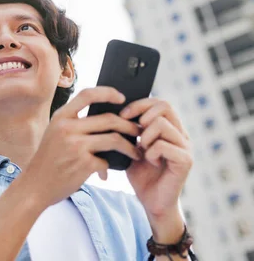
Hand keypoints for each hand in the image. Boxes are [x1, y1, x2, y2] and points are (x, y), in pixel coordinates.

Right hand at [23, 87, 141, 207]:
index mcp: (61, 116)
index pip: (87, 94)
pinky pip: (106, 162)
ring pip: (114, 139)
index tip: (121, 97)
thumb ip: (74, 124)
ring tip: (136, 153)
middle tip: (138, 132)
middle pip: (109, 119)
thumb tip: (107, 118)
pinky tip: (104, 174)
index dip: (108, 92)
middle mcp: (67, 127)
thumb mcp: (55, 133)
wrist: (35, 186)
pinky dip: (108, 168)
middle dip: (130, 126)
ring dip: (130, 147)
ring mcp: (75, 145)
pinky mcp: (82, 164)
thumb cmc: (48, 160)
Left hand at [122, 98, 192, 221]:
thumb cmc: (140, 173)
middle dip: (142, 116)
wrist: (151, 202)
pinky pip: (164, 145)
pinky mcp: (186, 160)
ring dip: (145, 137)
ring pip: (162, 124)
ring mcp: (186, 146)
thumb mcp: (131, 146)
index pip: (160, 102)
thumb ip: (131, 129)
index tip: (122, 115)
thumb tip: (117, 109)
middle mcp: (181, 134)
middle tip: (135, 134)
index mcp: (171, 128)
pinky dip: (151, 153)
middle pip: (165, 106)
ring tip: (143, 151)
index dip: (140, 104)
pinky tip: (150, 162)